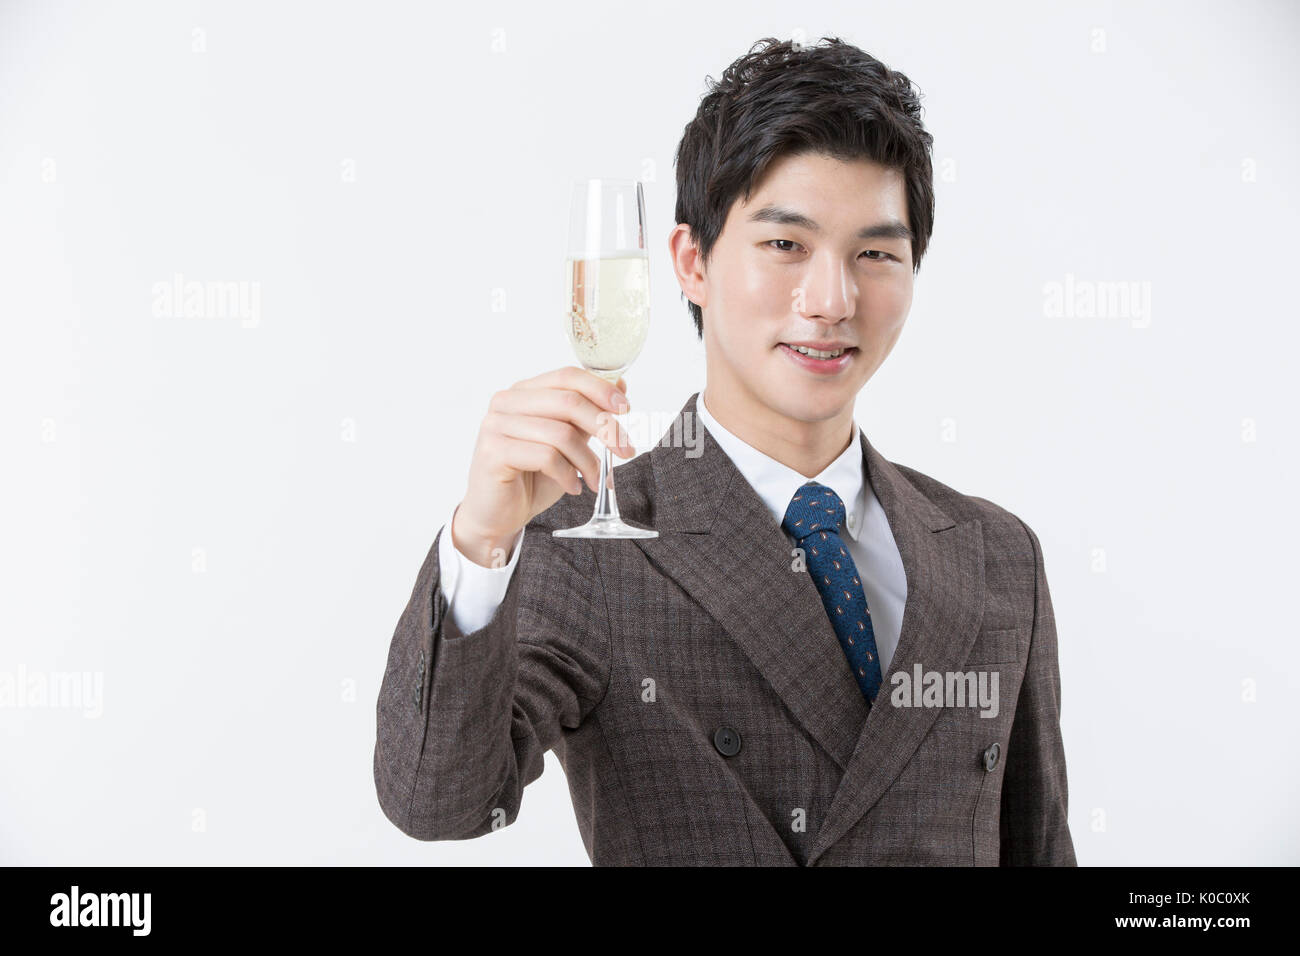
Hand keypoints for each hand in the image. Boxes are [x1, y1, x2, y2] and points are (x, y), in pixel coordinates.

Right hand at [451, 366, 632, 567]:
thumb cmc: (531, 478)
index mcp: (524, 392)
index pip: (567, 376)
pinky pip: (546, 456)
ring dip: (588, 461)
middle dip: (605, 428)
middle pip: (568, 402)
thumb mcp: (567, 443)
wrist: (498, 516)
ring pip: (561, 433)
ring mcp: (496, 425)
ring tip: (595, 480)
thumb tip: (620, 384)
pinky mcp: (494, 451)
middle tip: (625, 451)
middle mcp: (506, 402)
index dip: (601, 389)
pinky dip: (568, 475)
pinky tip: (573, 488)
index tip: (625, 409)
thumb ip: (586, 415)